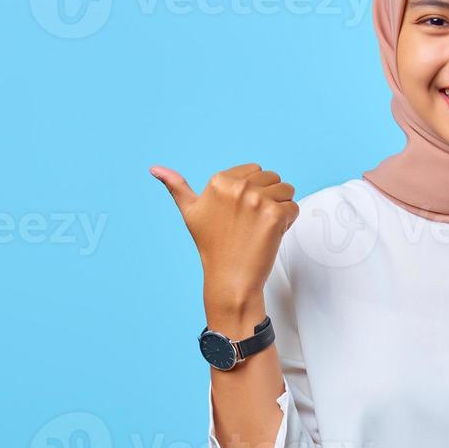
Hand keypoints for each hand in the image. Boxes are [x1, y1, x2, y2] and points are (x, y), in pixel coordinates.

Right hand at [150, 163, 298, 314]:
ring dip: (280, 209)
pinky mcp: (275, 216)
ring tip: (260, 228)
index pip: (255, 170)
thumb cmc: (212, 246)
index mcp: (219, 181)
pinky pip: (294, 208)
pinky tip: (270, 235)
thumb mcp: (190, 213)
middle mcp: (238, 187)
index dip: (253, 192)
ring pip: (286, 191)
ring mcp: (257, 201)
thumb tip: (154, 168)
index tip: (240, 213)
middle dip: (268, 198)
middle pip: (273, 178)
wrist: (229, 278)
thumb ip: (176, 187)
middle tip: (251, 223)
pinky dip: (288, 222)